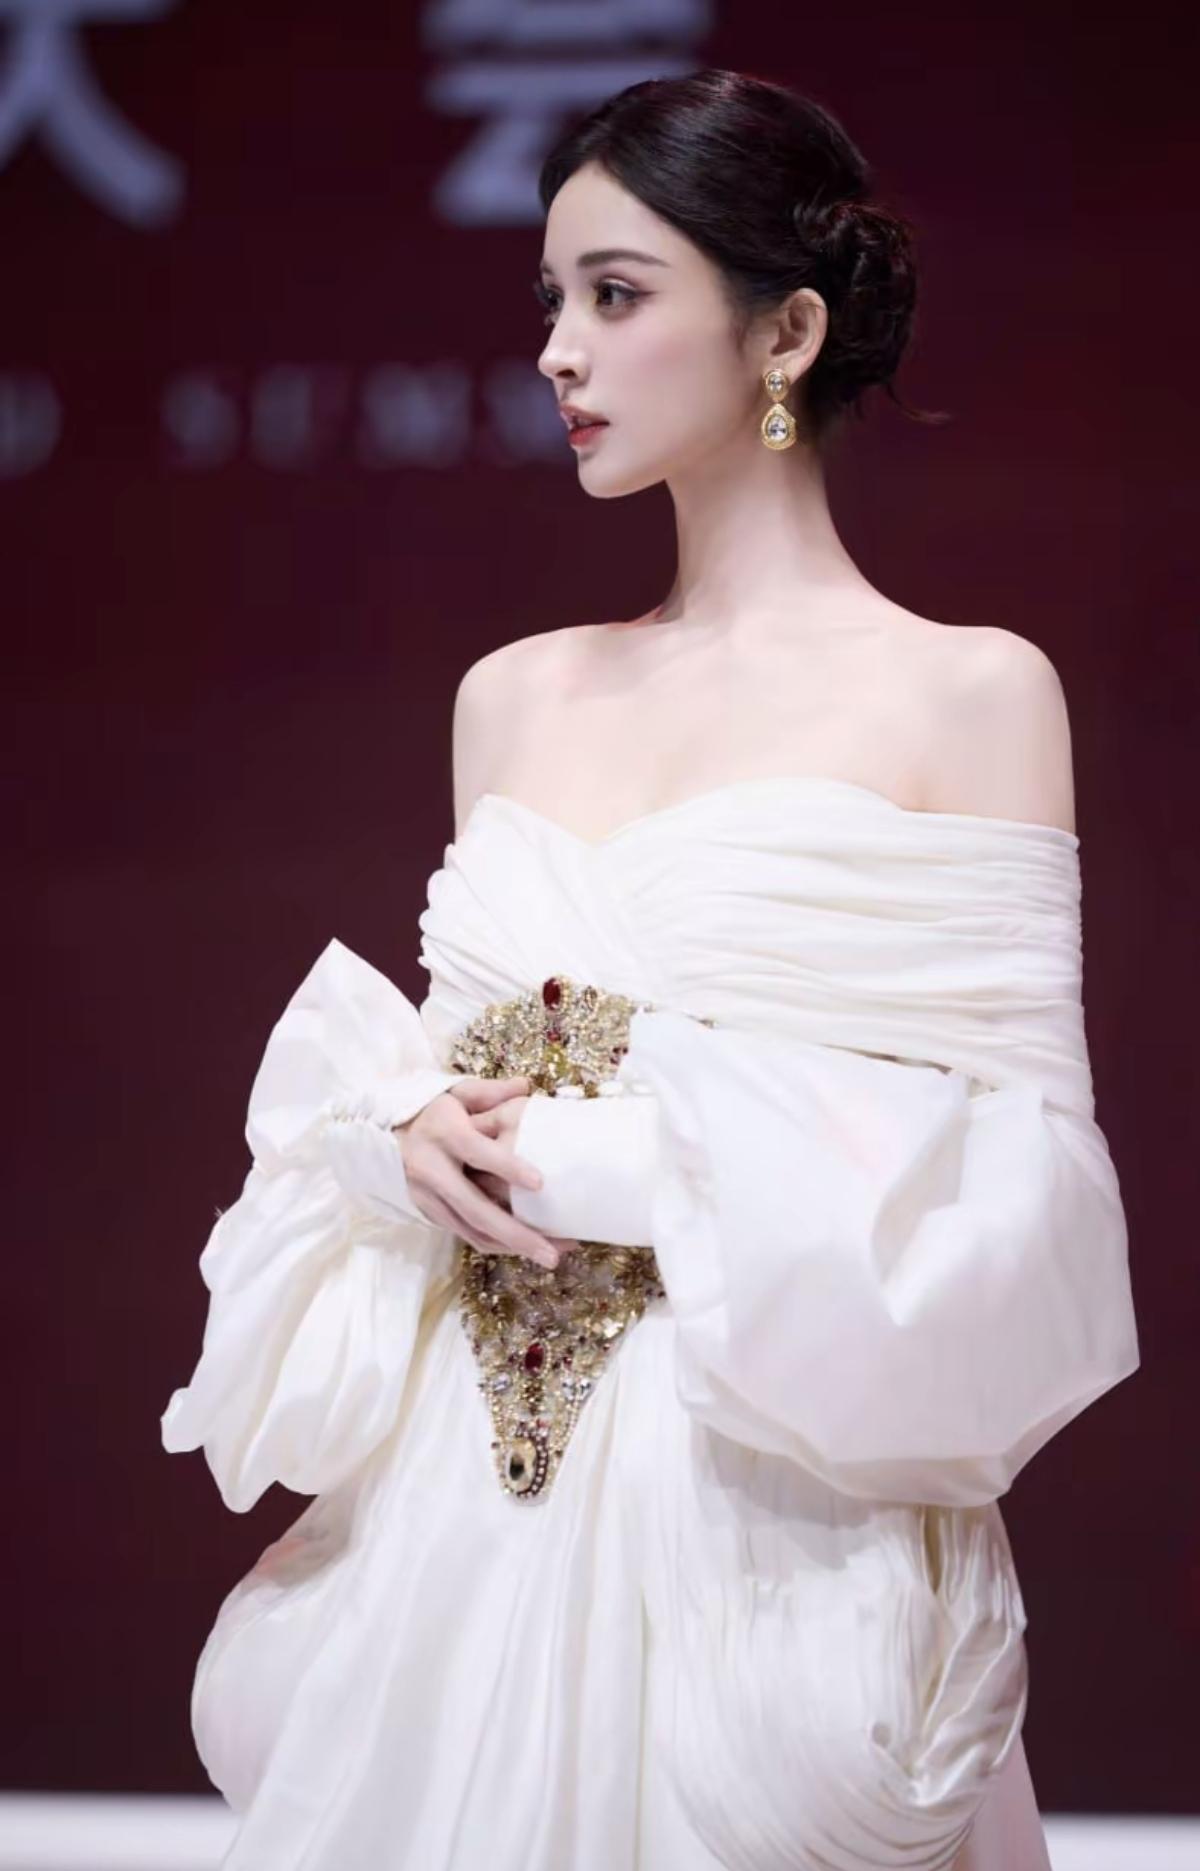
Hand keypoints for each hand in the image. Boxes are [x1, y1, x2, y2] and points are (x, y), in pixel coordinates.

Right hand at [395, 1076, 579, 1268]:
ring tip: (549, 1255)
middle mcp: (432, 1170)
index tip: (540, 1182)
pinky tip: (522, 1247)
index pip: (477, 1153)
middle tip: (553, 1252)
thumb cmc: (425, 1111)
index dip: (508, 1167)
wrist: (376, 1134)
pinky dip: (494, 1244)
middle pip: (476, 1208)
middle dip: (516, 1234)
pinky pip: (464, 1234)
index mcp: (443, 1134)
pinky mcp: (428, 1212)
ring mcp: (427, 1197)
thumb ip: (488, 1091)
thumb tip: (525, 1086)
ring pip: (471, 1230)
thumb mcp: (452, 1093)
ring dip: (511, 1247)